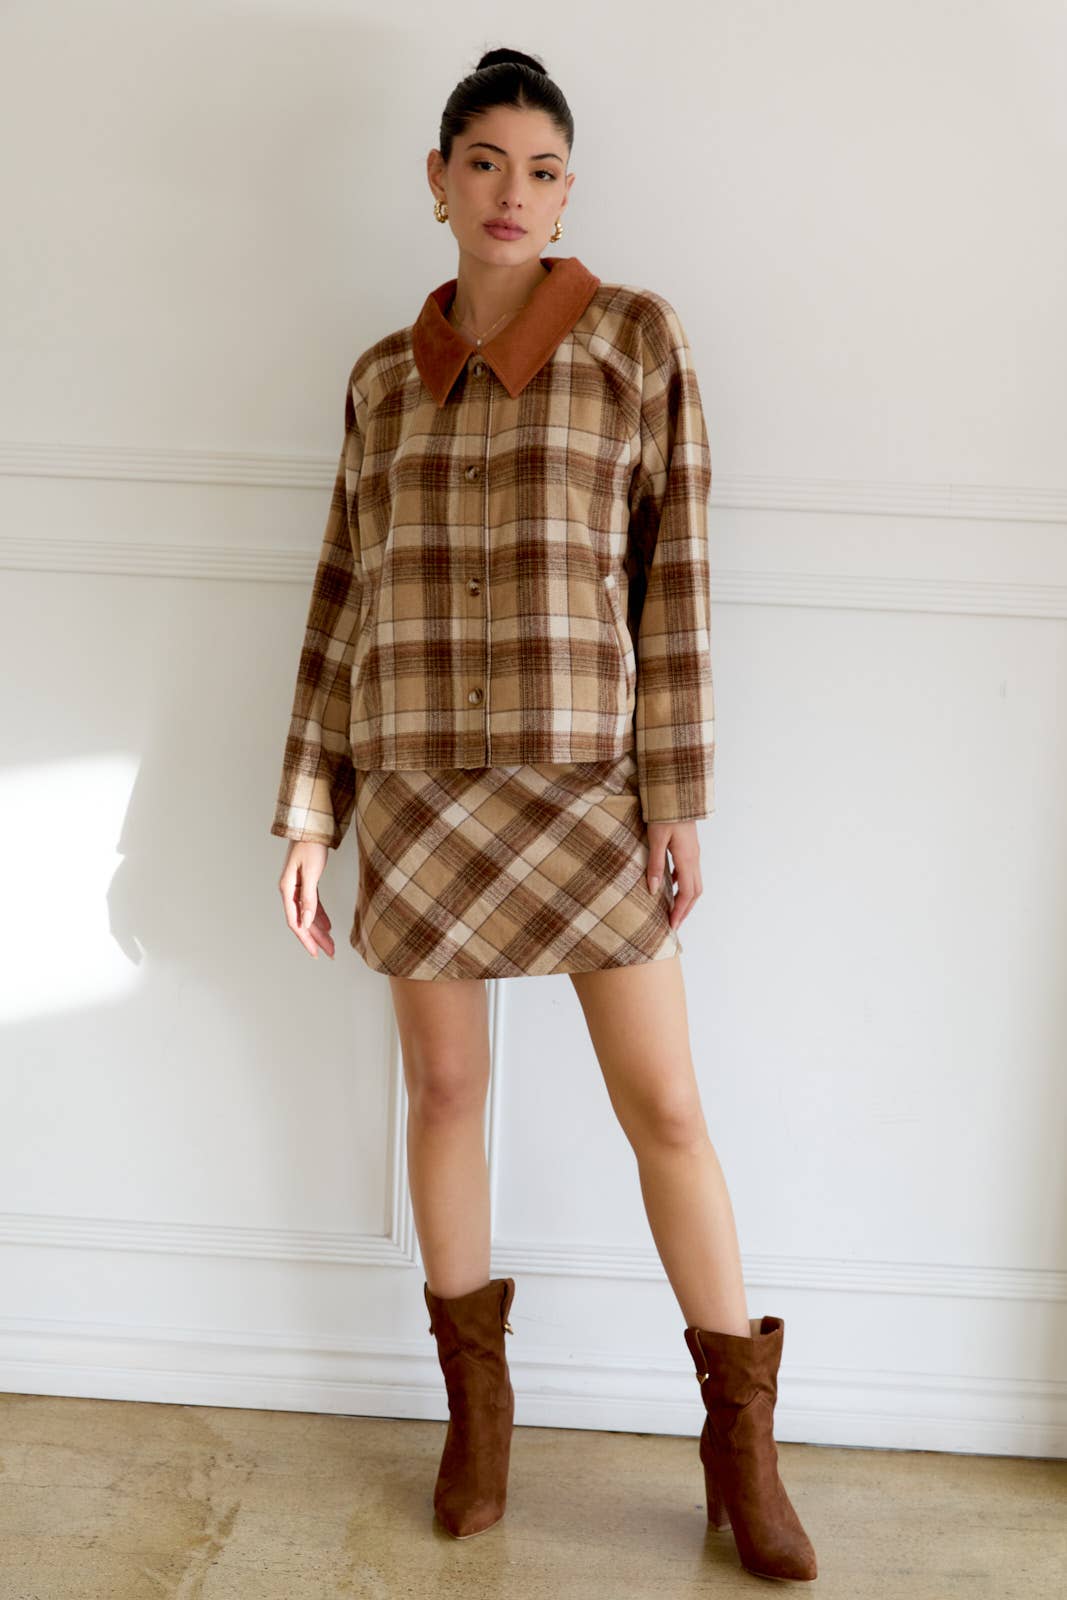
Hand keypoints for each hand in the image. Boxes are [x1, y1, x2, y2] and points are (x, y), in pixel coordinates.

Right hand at [278, 840, 335, 958]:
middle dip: (315, 938)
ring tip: (330, 944)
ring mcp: (298, 887)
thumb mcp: (312, 873)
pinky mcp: (306, 882)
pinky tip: (327, 925)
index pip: (295, 922)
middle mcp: (290, 890)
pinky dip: (320, 915)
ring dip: (318, 929)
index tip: (316, 952)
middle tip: (329, 952)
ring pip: (307, 914)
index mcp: (287, 889)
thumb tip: (306, 922)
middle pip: (302, 921)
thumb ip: (308, 899)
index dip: (306, 939)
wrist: (312, 826)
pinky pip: (312, 904)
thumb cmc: (310, 845)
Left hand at [646, 819, 701, 931]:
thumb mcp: (656, 839)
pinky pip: (690, 872)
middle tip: (674, 923)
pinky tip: (671, 885)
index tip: (672, 925)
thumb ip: (655, 864)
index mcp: (687, 859)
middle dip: (686, 910)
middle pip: (695, 892)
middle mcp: (694, 858)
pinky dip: (683, 884)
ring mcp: (694, 853)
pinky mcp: (690, 847)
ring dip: (686, 898)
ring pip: (695, 882)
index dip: (680, 911)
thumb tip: (654, 890)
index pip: (687, 893)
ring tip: (673, 909)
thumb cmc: (665, 813)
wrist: (677, 793)